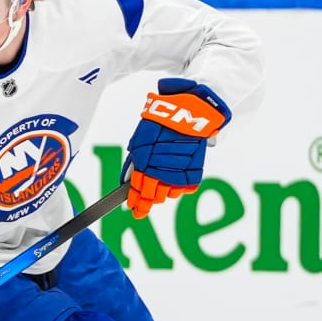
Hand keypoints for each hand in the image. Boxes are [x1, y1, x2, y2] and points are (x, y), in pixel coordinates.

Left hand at [124, 78, 231, 217]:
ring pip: (167, 195)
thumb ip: (134, 162)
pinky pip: (182, 189)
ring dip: (162, 193)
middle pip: (151, 197)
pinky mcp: (193, 173)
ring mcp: (178, 174)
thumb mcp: (141, 139)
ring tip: (160, 186)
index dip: (134, 201)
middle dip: (146, 201)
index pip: (137, 189)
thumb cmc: (162, 122)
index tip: (133, 209)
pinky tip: (174, 178)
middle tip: (142, 207)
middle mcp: (160, 171)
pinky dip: (177, 186)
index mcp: (144, 162)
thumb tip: (128, 181)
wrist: (190, 111)